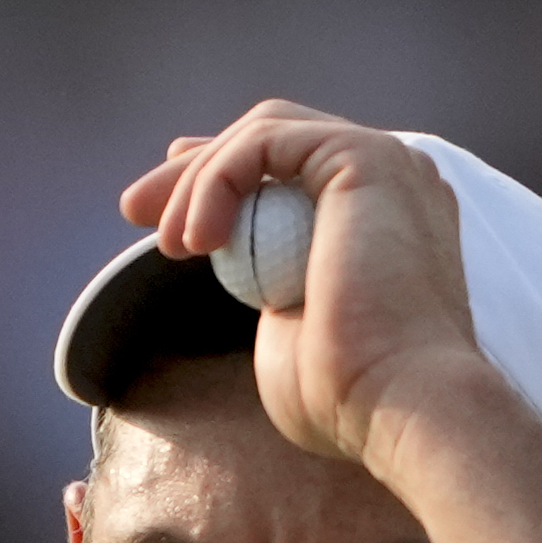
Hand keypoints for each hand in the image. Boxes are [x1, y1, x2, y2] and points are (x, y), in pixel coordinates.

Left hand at [123, 105, 497, 475]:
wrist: (406, 409)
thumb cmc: (353, 400)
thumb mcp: (291, 333)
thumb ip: (269, 290)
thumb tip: (230, 261)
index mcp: (384, 217)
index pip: (292, 168)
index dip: (221, 175)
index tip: (164, 211)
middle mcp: (392, 179)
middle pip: (272, 140)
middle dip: (195, 169)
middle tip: (135, 208)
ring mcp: (384, 161)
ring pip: (264, 133)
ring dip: (199, 179)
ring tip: (169, 244)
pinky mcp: (363, 157)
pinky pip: (265, 141)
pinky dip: (218, 180)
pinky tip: (196, 239)